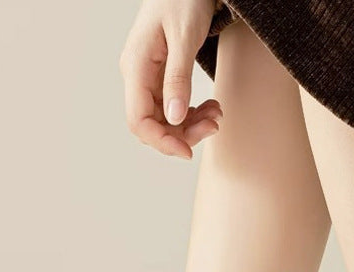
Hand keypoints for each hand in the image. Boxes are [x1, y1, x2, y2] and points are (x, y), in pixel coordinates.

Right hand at [120, 0, 222, 158]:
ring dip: (192, 125)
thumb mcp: (184, 38)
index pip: (138, 121)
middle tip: (214, 125)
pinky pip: (173, 107)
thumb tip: (173, 118)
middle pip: (153, 125)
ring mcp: (148, 77)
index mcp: (136, 67)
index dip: (161, 142)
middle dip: (183, 133)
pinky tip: (210, 106)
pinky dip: (193, 113)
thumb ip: (178, 79)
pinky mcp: (161, 77)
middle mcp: (137, 76)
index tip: (188, 151)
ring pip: (165, 119)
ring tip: (217, 114)